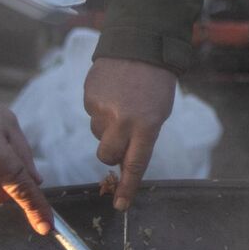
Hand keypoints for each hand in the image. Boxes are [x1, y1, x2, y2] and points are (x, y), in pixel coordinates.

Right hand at [82, 58, 176, 210]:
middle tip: (122, 134)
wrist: (140, 44)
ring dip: (107, 125)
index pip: (135, 165)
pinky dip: (100, 107)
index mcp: (146, 125)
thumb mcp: (159, 112)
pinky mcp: (89, 96)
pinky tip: (112, 91)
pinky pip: (91, 113)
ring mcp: (102, 108)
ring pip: (98, 133)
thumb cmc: (156, 82)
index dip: (127, 187)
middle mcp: (122, 120)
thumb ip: (142, 137)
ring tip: (121, 101)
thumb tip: (122, 160)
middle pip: (107, 155)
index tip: (120, 205)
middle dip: (112, 151)